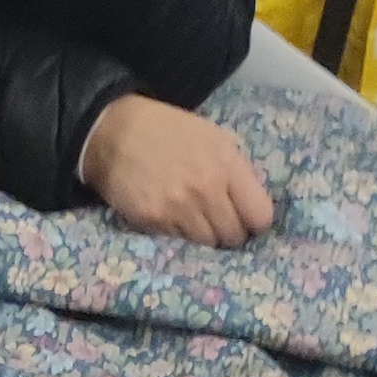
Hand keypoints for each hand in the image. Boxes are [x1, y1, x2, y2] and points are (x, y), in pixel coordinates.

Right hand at [81, 95, 273, 246]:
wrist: (115, 132)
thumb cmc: (169, 131)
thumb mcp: (213, 137)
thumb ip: (235, 170)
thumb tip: (251, 203)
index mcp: (226, 164)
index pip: (260, 215)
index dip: (255, 221)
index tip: (247, 218)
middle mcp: (206, 189)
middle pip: (235, 236)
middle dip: (231, 233)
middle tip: (220, 224)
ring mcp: (179, 208)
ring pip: (208, 245)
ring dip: (206, 238)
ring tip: (196, 223)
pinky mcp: (154, 222)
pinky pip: (180, 243)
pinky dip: (180, 237)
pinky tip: (173, 220)